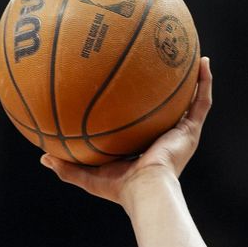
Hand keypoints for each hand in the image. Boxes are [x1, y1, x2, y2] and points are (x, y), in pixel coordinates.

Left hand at [40, 56, 212, 206]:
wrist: (144, 189)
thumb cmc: (117, 187)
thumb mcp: (86, 175)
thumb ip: (66, 166)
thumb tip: (42, 158)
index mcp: (142, 148)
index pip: (140, 125)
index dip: (137, 109)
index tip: (128, 91)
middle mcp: (163, 138)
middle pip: (165, 109)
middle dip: (164, 90)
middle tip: (158, 67)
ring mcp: (179, 134)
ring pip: (189, 101)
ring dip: (191, 80)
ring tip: (192, 57)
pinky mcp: (190, 131)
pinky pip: (201, 101)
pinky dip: (204, 81)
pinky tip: (204, 62)